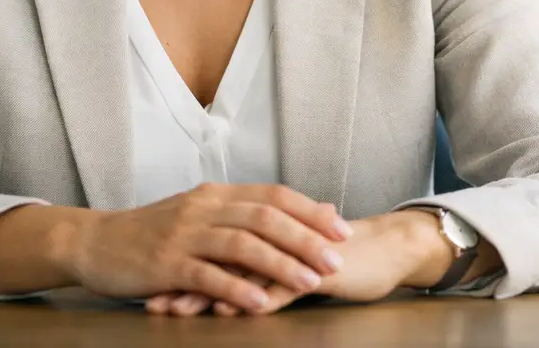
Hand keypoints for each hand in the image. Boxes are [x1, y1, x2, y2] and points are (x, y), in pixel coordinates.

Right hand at [66, 182, 352, 315]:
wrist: (93, 242)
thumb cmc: (152, 233)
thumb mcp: (199, 215)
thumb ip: (239, 216)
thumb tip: (288, 218)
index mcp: (216, 195)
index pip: (273, 195)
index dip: (309, 211)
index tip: (341, 228)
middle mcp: (204, 208)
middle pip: (265, 217)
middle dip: (306, 237)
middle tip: (336, 258)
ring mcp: (184, 235)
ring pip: (242, 244)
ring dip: (281, 263)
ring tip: (310, 280)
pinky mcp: (165, 263)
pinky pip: (207, 275)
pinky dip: (237, 288)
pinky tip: (260, 302)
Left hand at [147, 210, 459, 316]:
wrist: (388, 250)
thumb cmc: (339, 254)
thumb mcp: (293, 255)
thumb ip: (261, 255)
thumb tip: (223, 268)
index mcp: (270, 226)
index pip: (218, 238)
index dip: (184, 256)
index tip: (150, 276)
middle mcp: (280, 233)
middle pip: (222, 252)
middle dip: (184, 276)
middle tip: (152, 295)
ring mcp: (298, 251)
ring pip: (245, 270)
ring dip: (209, 291)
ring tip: (178, 308)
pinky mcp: (318, 270)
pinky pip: (281, 286)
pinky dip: (252, 299)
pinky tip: (229, 311)